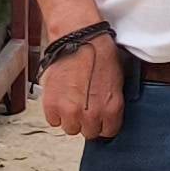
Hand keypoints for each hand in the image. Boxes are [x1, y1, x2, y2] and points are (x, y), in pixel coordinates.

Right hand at [37, 21, 126, 139]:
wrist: (78, 38)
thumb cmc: (99, 53)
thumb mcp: (117, 81)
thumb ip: (112, 102)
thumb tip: (108, 113)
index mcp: (111, 109)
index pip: (108, 132)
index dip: (104, 123)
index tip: (100, 117)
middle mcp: (91, 115)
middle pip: (89, 132)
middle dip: (87, 121)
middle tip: (85, 106)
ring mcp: (70, 112)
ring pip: (70, 128)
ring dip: (71, 118)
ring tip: (72, 101)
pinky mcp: (51, 105)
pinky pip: (53, 120)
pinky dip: (56, 112)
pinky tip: (61, 98)